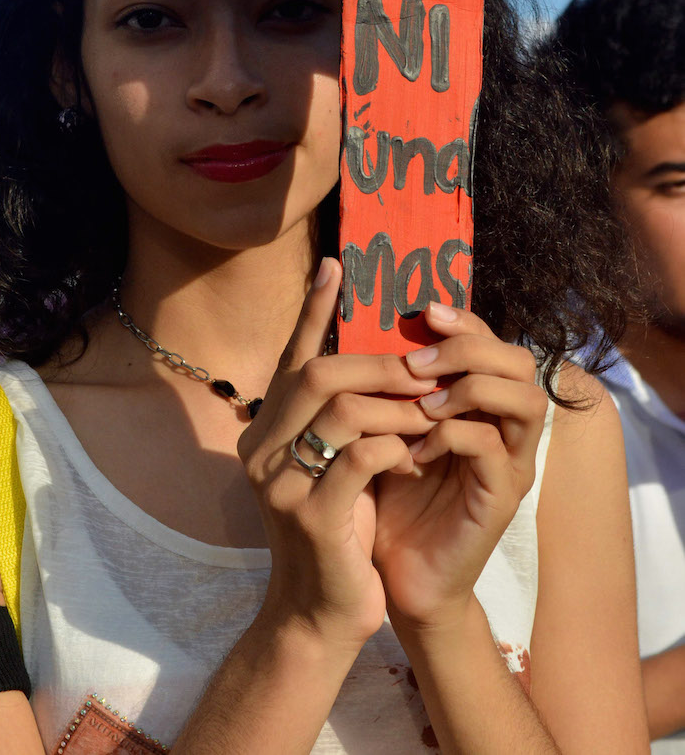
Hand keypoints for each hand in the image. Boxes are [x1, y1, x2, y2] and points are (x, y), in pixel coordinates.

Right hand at [237, 259, 436, 650]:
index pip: (292, 358)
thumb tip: (384, 359)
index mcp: (266, 430)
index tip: (336, 265)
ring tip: (431, 413)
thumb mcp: (336, 463)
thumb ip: (345, 415)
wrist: (320, 613)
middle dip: (378, 365)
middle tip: (423, 368)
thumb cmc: (339, 529)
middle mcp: (260, 449)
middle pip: (318, 375)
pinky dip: (396, 447)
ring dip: (398, 406)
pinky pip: (360, 456)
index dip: (312, 310)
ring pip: (342, 409)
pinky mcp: (311, 515)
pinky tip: (416, 457)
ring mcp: (279, 483)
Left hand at [372, 303, 546, 631]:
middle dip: (470, 347)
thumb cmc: (384, 493)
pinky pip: (492, 447)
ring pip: (525, 399)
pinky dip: (452, 436)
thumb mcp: (383, 426)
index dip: (464, 321)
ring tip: (422, 401)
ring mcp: (511, 462)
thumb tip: (358, 324)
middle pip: (521, 361)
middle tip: (417, 360)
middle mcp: (506, 428)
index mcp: (479, 404)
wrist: (390, 571)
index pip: (491, 342)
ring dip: (471, 388)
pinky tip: (414, 448)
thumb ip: (388, 383)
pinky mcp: (502, 497)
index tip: (424, 311)